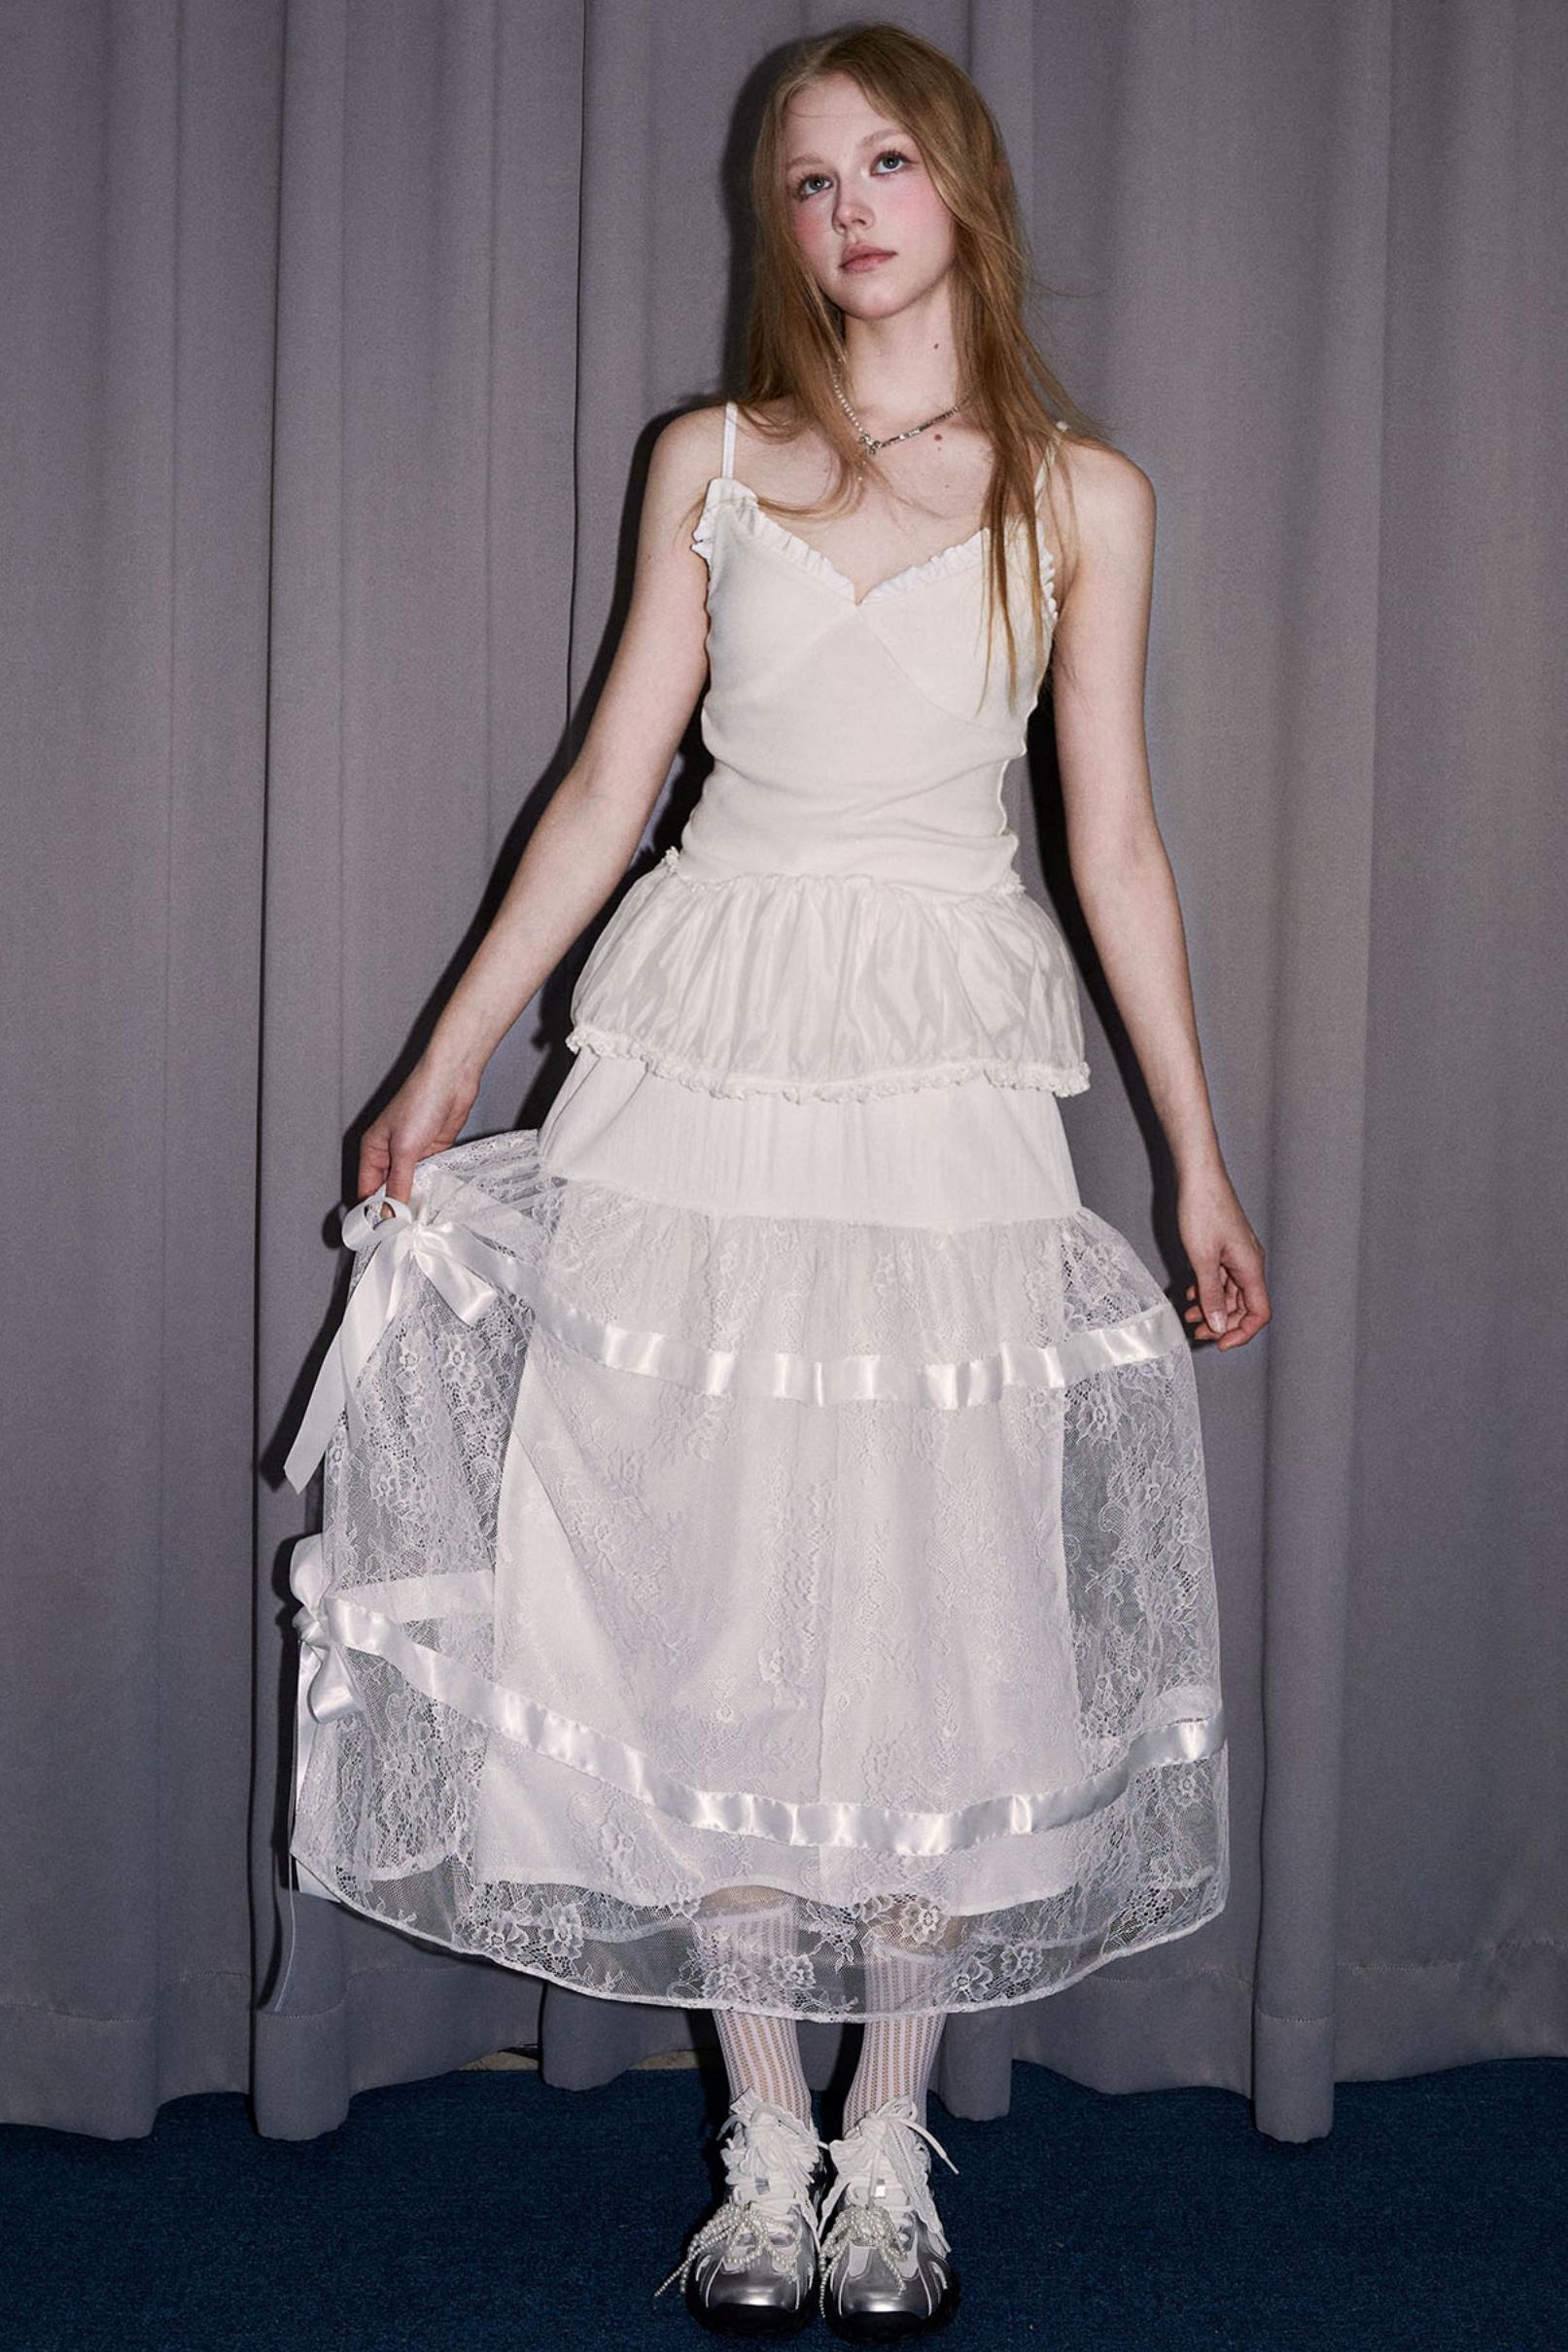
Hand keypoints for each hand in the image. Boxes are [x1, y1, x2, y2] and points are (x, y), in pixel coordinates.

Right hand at [356, 1051, 482, 1217]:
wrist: (452, 1080)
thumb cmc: (420, 1102)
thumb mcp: (405, 1148)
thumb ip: (398, 1181)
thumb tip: (391, 1211)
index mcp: (372, 1150)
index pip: (367, 1189)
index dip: (373, 1211)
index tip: (382, 1234)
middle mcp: (390, 1154)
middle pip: (388, 1190)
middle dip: (396, 1209)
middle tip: (404, 1233)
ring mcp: (412, 1154)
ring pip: (410, 1186)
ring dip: (416, 1201)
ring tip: (421, 1224)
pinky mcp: (433, 1152)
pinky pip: (429, 1177)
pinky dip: (432, 1189)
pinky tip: (436, 1205)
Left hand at [1177, 1164, 1269, 1349]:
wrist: (1199, 1175)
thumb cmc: (1203, 1208)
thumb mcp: (1202, 1257)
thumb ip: (1211, 1293)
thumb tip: (1219, 1324)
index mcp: (1251, 1268)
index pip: (1259, 1313)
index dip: (1242, 1332)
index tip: (1220, 1342)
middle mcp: (1249, 1263)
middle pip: (1244, 1307)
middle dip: (1222, 1323)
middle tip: (1197, 1330)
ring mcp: (1237, 1256)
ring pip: (1230, 1294)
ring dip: (1212, 1308)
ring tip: (1189, 1315)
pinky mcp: (1224, 1248)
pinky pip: (1221, 1278)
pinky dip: (1207, 1290)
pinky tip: (1189, 1293)